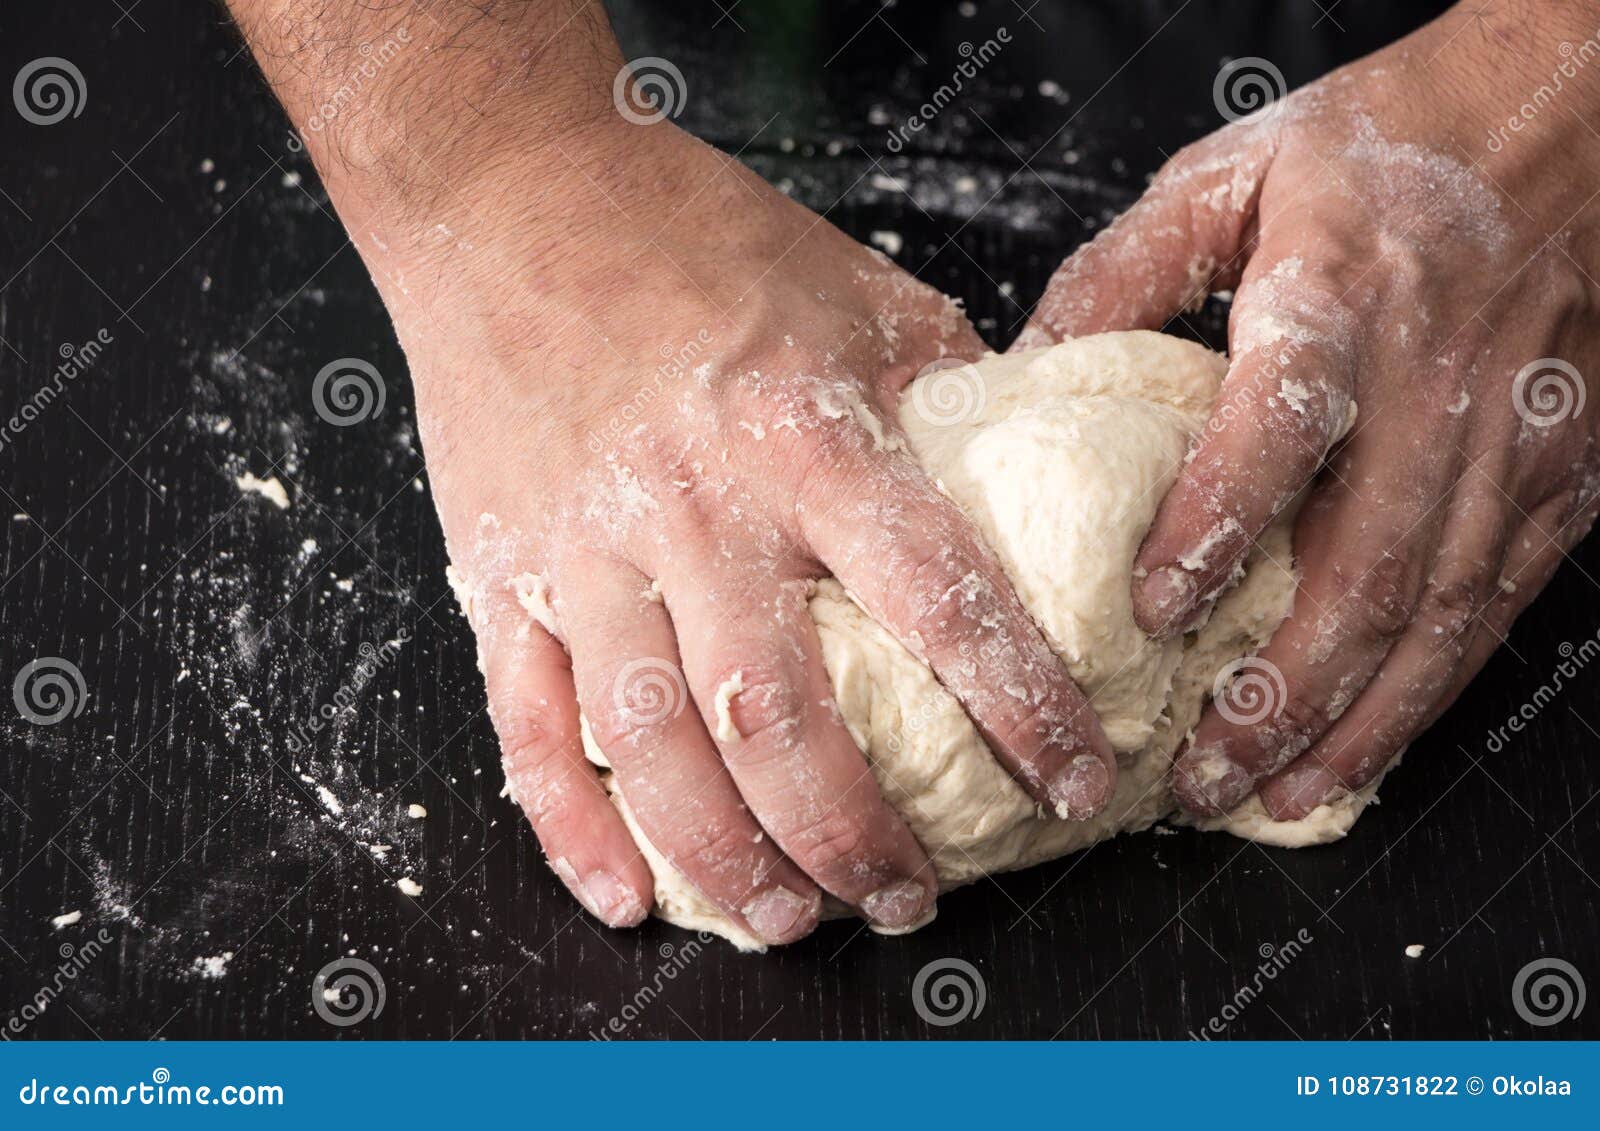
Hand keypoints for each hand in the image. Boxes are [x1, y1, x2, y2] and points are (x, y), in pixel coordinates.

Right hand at [411, 117, 1119, 943]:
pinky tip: (628, 894)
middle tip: (909, 899)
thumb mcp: (858, 291)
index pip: (936, 596)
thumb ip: (946, 396)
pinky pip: (527, 722)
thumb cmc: (694, 237)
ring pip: (655, 743)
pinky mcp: (502, 569)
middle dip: (856, 833)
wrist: (510, 192)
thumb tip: (1034, 484)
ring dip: (729, 856)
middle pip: (780, 714)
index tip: (1077, 778)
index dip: (1020, 704)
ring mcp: (585, 546)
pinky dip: (574, 824)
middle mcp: (694, 504)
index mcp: (801, 430)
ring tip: (792, 922)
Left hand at [1017, 1, 1599, 820]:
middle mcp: (1438, 378)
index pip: (1282, 422)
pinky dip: (1428, 697)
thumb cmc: (1386, 148)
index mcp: (1343, 291)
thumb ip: (1124, 270)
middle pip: (1367, 562)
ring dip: (1351, 724)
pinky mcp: (1560, 476)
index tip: (1153, 612)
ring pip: (1437, 613)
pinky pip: (1495, 609)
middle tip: (1196, 773)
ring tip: (1270, 798)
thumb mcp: (1234, 171)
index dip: (1220, 523)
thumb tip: (1024, 367)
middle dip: (1280, 691)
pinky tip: (1362, 753)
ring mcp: (1513, 438)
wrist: (1567, 122)